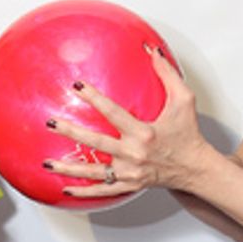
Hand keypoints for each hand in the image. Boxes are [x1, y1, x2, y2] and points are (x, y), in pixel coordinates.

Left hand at [45, 47, 209, 197]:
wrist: (195, 168)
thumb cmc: (188, 134)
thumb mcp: (184, 101)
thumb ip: (167, 73)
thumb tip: (151, 49)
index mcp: (145, 133)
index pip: (113, 112)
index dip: (94, 98)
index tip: (77, 86)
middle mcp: (134, 154)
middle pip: (96, 142)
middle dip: (71, 131)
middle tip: (51, 123)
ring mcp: (130, 173)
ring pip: (94, 171)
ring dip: (69, 168)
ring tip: (46, 162)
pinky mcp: (130, 185)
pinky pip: (103, 191)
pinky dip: (84, 192)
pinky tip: (66, 189)